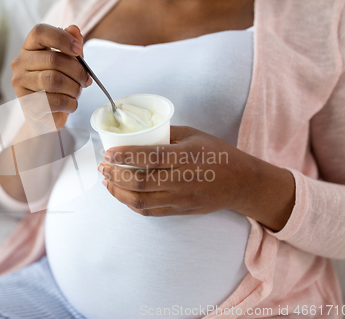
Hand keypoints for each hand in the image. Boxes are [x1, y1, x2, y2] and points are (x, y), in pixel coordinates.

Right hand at [11, 24, 91, 129]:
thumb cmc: (58, 85)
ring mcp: (20, 84)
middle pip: (53, 60)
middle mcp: (20, 63)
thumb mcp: (68, 63)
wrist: (48, 115)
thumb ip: (72, 47)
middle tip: (86, 80)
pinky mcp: (27, 105)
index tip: (78, 49)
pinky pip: (55, 101)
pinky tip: (70, 103)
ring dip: (74, 88)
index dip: (61, 38)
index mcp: (29, 47)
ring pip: (54, 81)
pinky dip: (70, 103)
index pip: (40, 32)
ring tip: (77, 92)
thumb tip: (75, 30)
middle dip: (77, 71)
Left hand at [98, 126, 294, 231]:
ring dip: (117, 191)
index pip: (149, 157)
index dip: (124, 156)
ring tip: (106, 181)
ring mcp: (180, 198)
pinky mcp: (179, 210)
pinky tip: (121, 194)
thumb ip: (166, 134)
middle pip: (139, 182)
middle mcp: (182, 180)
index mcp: (186, 156)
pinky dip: (130, 203)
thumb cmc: (218, 153)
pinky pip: (149, 211)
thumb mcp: (194, 134)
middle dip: (114, 174)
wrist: (242, 183)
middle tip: (102, 166)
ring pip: (140, 201)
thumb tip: (138, 133)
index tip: (108, 153)